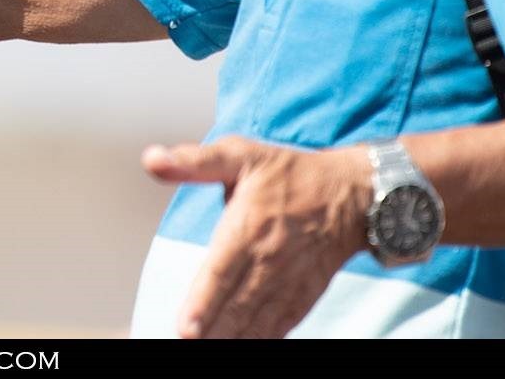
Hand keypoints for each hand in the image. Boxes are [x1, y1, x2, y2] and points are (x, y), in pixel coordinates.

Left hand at [142, 136, 371, 337]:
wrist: (352, 195)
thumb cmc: (290, 173)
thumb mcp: (241, 154)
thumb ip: (194, 161)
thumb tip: (152, 159)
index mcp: (248, 226)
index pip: (221, 271)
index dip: (204, 303)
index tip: (185, 328)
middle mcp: (268, 259)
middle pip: (236, 305)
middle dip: (211, 331)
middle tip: (186, 346)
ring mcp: (288, 281)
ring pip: (256, 320)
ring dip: (232, 339)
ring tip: (207, 351)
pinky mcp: (303, 295)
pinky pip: (280, 324)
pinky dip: (262, 338)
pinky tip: (242, 347)